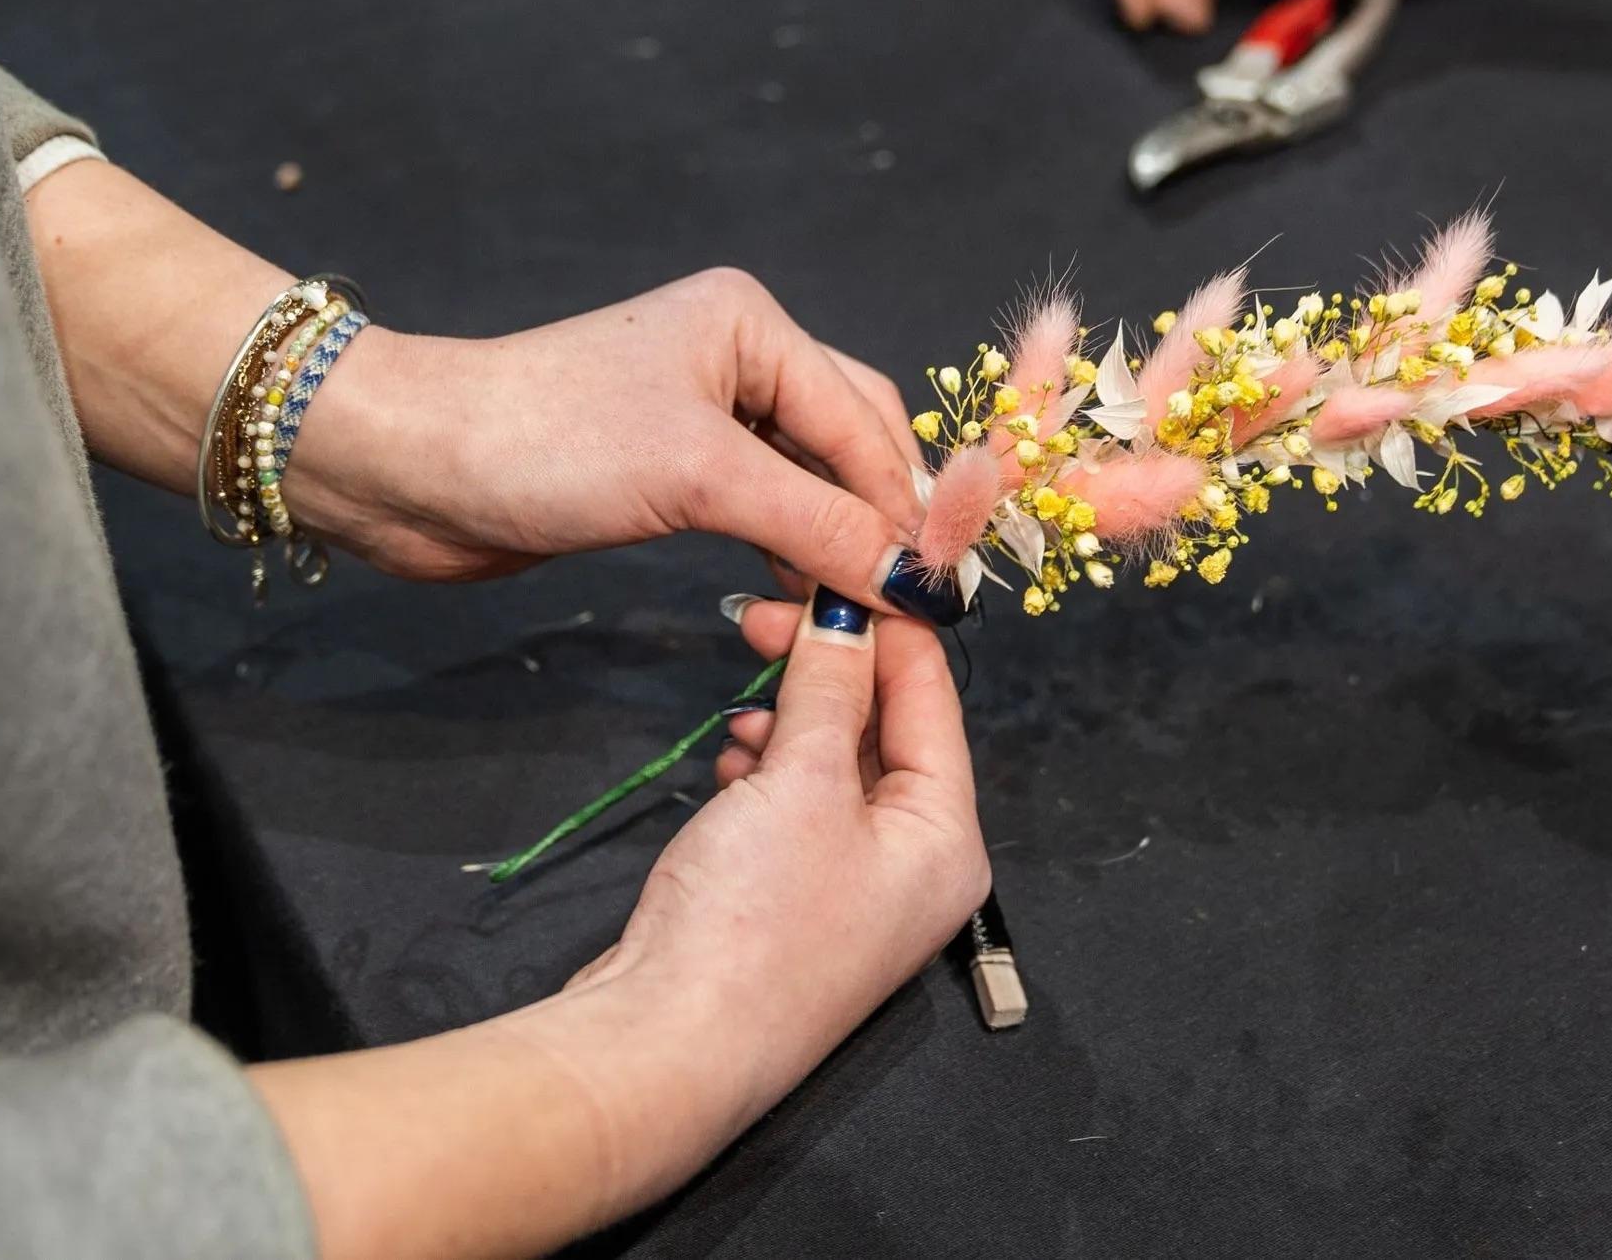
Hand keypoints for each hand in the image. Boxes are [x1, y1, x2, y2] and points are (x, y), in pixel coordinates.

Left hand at [289, 268, 964, 619]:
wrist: (411, 470)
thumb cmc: (550, 443)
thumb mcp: (701, 479)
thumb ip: (819, 525)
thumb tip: (918, 582)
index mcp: (755, 325)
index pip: (866, 421)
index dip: (906, 509)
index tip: (944, 593)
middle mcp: (739, 358)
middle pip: (849, 448)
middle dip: (877, 526)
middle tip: (912, 610)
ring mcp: (701, 417)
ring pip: (807, 487)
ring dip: (831, 550)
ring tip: (856, 618)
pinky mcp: (667, 474)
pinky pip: (760, 514)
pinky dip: (786, 556)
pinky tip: (800, 603)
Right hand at [574, 593, 990, 1102]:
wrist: (664, 1046)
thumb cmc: (752, 926)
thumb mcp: (802, 781)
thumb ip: (828, 688)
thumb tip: (847, 616)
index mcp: (947, 840)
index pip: (934, 698)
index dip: (885, 626)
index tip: (832, 566)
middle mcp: (913, 866)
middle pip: (885, 729)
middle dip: (826, 673)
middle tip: (764, 619)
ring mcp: (852, 889)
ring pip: (832, 765)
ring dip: (789, 722)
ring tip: (744, 711)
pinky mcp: (790, 902)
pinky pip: (792, 807)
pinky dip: (763, 772)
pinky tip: (730, 762)